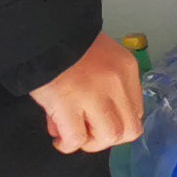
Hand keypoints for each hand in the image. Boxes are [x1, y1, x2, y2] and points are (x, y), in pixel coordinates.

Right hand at [32, 33, 145, 154]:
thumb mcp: (97, 60)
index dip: (117, 122)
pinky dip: (68, 144)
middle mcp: (116, 82)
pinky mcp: (68, 103)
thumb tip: (88, 120)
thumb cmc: (65, 46)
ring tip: (72, 135)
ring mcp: (94, 94)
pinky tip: (59, 138)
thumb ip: (102, 87)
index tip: (99, 123)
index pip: (135, 110)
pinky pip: (76, 139)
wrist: (40, 32)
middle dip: (108, 138)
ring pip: (109, 137)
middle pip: (130, 129)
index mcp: (125, 69)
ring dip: (90, 143)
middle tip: (89, 134)